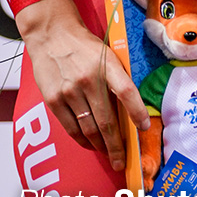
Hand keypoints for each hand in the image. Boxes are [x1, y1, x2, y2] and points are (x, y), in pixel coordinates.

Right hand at [15, 0, 150, 171]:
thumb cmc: (85, 46)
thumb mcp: (108, 55)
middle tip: (122, 160)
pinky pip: (70, 127)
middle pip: (106, 121)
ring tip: (108, 154)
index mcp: (107, 66)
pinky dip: (81, 139)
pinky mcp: (53, 100)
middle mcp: (88, 80)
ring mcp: (69, 92)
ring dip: (100, 146)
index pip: (127, 92)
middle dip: (116, 145)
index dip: (137, 112)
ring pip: (88, 128)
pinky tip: (90, 144)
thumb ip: (117, 78)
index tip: (144, 128)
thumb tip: (130, 107)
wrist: (52, 35)